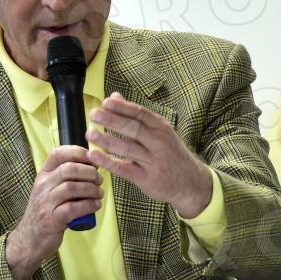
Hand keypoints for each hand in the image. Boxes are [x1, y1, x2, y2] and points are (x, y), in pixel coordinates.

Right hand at [6, 146, 102, 279]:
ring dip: (91, 189)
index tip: (92, 158)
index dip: (77, 152)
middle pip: (69, 169)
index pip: (57, 153)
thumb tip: (92, 165)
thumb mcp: (49, 190)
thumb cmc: (46, 212)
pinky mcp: (52, 220)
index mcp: (43, 175)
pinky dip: (88, 205)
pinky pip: (73, 208)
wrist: (30, 238)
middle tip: (99, 180)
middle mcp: (42, 186)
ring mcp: (46, 203)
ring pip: (72, 187)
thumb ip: (64, 177)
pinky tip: (95, 205)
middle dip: (89, 172)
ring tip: (99, 193)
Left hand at [85, 92, 212, 217]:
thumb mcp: (160, 132)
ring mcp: (153, 161)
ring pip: (127, 148)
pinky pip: (124, 168)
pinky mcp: (146, 178)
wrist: (190, 183)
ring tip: (90, 134)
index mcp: (161, 128)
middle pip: (133, 129)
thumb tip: (114, 96)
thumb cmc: (170, 153)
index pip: (140, 113)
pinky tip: (95, 156)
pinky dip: (108, 162)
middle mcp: (159, 143)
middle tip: (94, 115)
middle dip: (112, 121)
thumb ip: (136, 115)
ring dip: (106, 141)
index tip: (106, 102)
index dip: (122, 107)